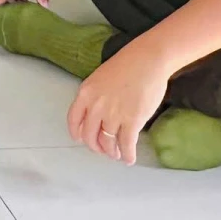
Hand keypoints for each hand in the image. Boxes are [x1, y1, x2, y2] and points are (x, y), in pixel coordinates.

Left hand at [69, 45, 170, 165]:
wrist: (147, 60)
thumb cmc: (126, 65)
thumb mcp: (100, 78)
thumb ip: (94, 97)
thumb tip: (96, 116)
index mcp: (85, 93)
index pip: (73, 120)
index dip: (77, 133)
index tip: (80, 139)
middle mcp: (96, 106)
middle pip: (89, 136)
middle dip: (96, 146)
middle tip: (103, 149)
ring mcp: (113, 115)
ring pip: (107, 143)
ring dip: (112, 152)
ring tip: (117, 154)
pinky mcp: (132, 121)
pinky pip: (126, 145)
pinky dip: (127, 155)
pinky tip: (129, 159)